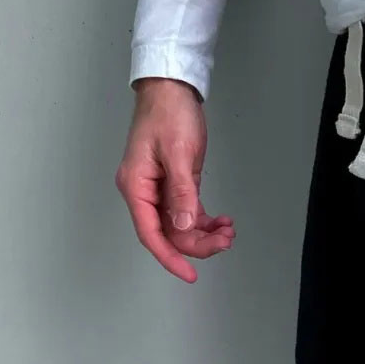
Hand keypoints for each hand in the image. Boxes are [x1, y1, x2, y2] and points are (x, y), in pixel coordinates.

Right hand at [115, 77, 234, 283]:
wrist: (172, 89)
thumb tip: (184, 225)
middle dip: (197, 243)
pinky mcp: (176, 185)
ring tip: (228, 231)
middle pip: (169, 234)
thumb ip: (181, 192)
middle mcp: (145, 192)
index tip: (189, 273)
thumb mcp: (177, 153)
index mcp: (136, 186)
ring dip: (205, 234)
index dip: (170, 257)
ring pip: (181, 226)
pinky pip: (189, 214)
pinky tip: (223, 223)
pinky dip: (206, 222)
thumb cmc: (168, 113)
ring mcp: (160, 190)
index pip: (150, 233)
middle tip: (224, 241)